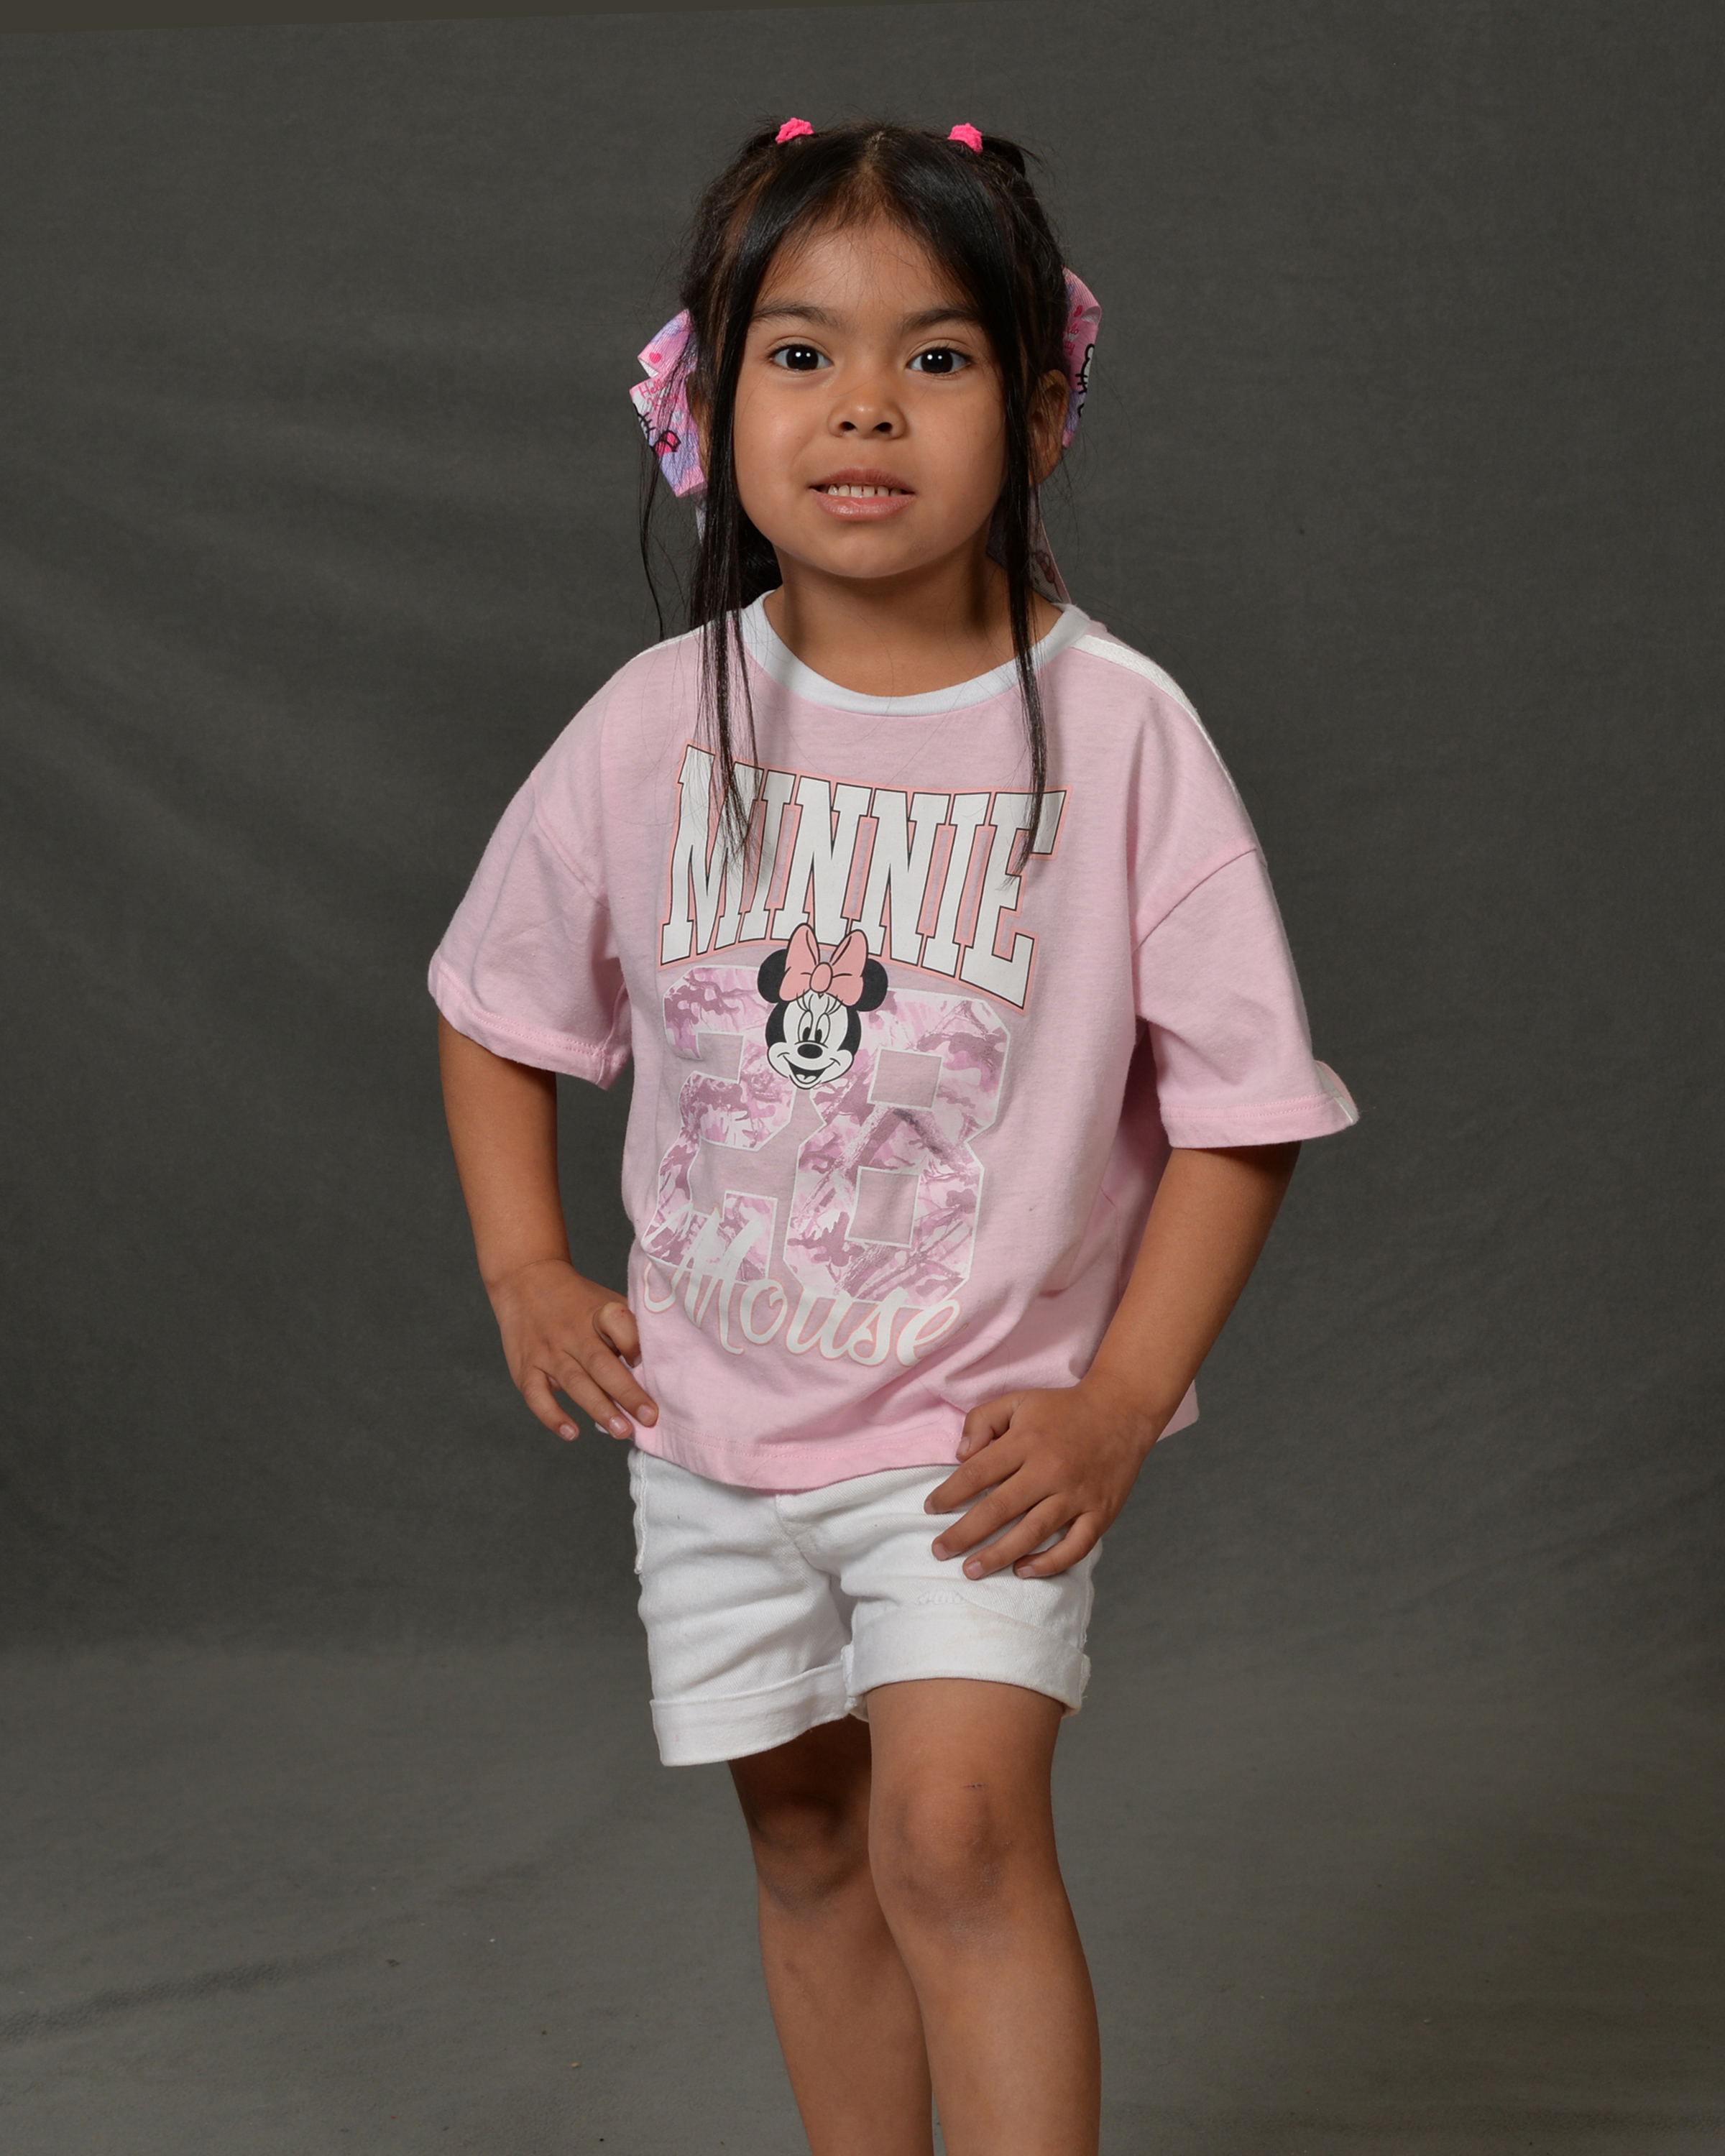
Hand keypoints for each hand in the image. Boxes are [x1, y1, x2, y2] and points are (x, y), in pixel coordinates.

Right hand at [488, 1257, 657, 1442]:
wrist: (526, 1281)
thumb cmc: (579, 1302)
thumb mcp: (607, 1302)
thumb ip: (630, 1330)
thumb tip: (661, 1367)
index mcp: (598, 1312)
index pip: (618, 1321)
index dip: (634, 1341)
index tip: (647, 1362)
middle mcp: (572, 1332)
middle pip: (601, 1363)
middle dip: (627, 1393)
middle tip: (649, 1418)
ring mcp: (547, 1351)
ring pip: (575, 1383)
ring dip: (600, 1409)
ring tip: (622, 1431)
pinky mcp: (526, 1368)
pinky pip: (536, 1395)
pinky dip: (552, 1416)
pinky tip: (572, 1433)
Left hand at [923, 1377, 1164, 1578]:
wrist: (1122, 1410)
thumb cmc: (1064, 1409)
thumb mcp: (1019, 1401)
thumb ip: (983, 1421)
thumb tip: (960, 1455)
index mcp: (1026, 1442)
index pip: (977, 1473)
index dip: (949, 1493)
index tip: (930, 1508)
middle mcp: (1050, 1470)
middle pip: (998, 1509)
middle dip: (963, 1534)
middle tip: (939, 1551)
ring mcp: (1077, 1494)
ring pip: (1032, 1532)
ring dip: (998, 1555)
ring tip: (970, 1570)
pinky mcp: (1100, 1513)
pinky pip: (1075, 1547)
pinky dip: (1049, 1563)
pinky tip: (1023, 1570)